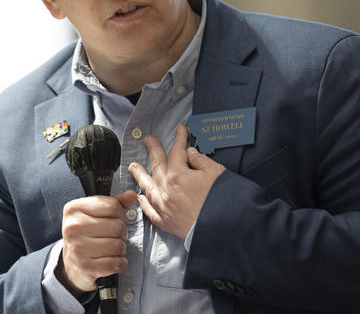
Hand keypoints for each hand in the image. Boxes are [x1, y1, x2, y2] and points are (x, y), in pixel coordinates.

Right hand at [58, 190, 137, 294]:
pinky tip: (112, 261)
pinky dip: (120, 263)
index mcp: (74, 209)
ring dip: (121, 249)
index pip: (112, 206)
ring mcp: (77, 248)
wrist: (71, 265)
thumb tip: (132, 195)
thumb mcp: (95, 214)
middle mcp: (73, 227)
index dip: (120, 214)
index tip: (115, 219)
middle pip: (118, 226)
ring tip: (111, 249)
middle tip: (113, 237)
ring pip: (118, 245)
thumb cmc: (86, 235)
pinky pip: (117, 263)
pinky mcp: (85, 267)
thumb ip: (114, 203)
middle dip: (121, 233)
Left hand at [129, 124, 225, 238]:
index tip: (180, 130)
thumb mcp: (215, 172)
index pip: (177, 151)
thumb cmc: (223, 200)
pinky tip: (141, 197)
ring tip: (133, 166)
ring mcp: (164, 208)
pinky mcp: (166, 223)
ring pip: (147, 187)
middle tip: (147, 140)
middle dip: (153, 150)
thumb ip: (200, 160)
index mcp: (178, 175)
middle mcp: (166, 190)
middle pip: (157, 165)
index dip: (179, 138)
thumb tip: (189, 153)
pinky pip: (150, 211)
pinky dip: (144, 203)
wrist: (226, 230)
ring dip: (140, 175)